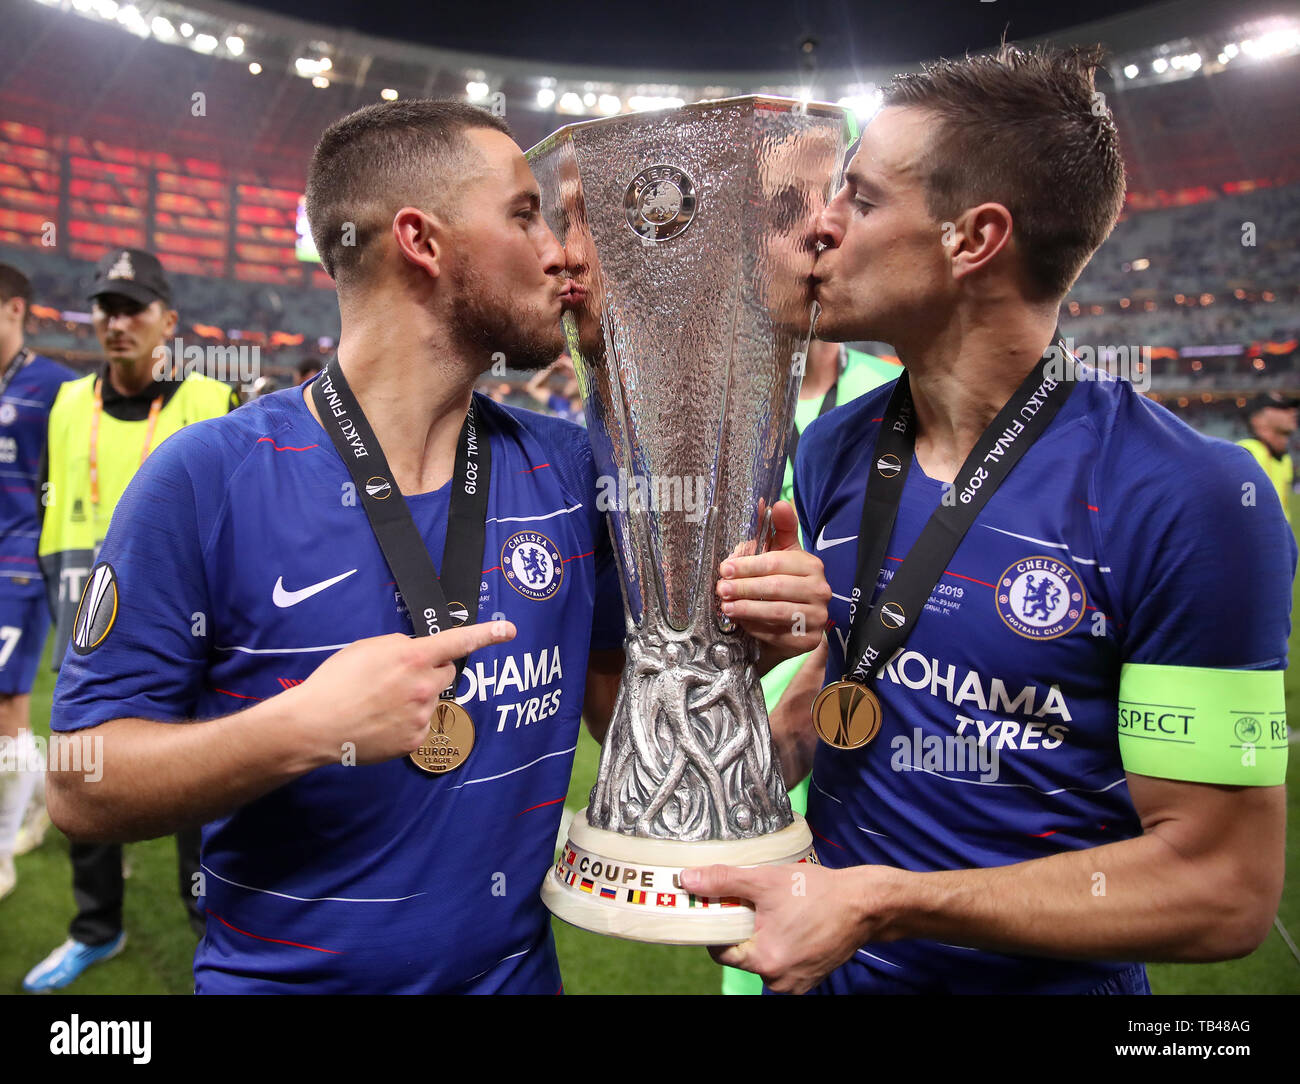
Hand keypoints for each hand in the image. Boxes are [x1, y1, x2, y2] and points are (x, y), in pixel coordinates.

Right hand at [287, 621, 515, 765]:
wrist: (315, 724)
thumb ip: (401, 647)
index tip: (508, 631)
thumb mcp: (369, 648)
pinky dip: (408, 721)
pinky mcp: (415, 740)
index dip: (486, 634)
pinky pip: (422, 723)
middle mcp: (423, 686)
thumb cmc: (336, 682)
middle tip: (398, 678)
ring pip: (431, 699)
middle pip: (445, 673)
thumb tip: (417, 654)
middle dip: (429, 672)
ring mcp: (421, 715)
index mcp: (412, 657)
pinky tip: (382, 720)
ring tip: (381, 703)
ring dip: (416, 697)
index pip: (458, 642)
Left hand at [680, 861, 886, 994]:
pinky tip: (790, 921)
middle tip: (752, 901)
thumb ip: (724, 881)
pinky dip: (781, 943)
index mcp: (765, 962)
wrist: (863, 904)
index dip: (717, 925)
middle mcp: (779, 981)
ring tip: (775, 909)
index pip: (720, 950)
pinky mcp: (811, 977)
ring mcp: (797, 982)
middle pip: (743, 954)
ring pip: (764, 957)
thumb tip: (689, 880)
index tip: (720, 905)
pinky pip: (783, 961)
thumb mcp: (764, 881)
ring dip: (763, 935)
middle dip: (743, 928)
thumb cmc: (817, 893)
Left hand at [715, 500, 828, 660]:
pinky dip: (755, 627)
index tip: (725, 568)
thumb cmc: (784, 583)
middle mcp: (820, 590)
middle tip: (720, 589)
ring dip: (746, 609)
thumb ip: (780, 528)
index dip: (748, 566)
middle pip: (775, 587)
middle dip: (743, 588)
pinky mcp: (808, 640)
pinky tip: (740, 622)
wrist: (796, 624)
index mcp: (812, 565)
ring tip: (725, 606)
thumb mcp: (783, 554)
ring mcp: (817, 617)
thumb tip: (777, 503)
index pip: (776, 563)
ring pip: (776, 612)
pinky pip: (776, 633)